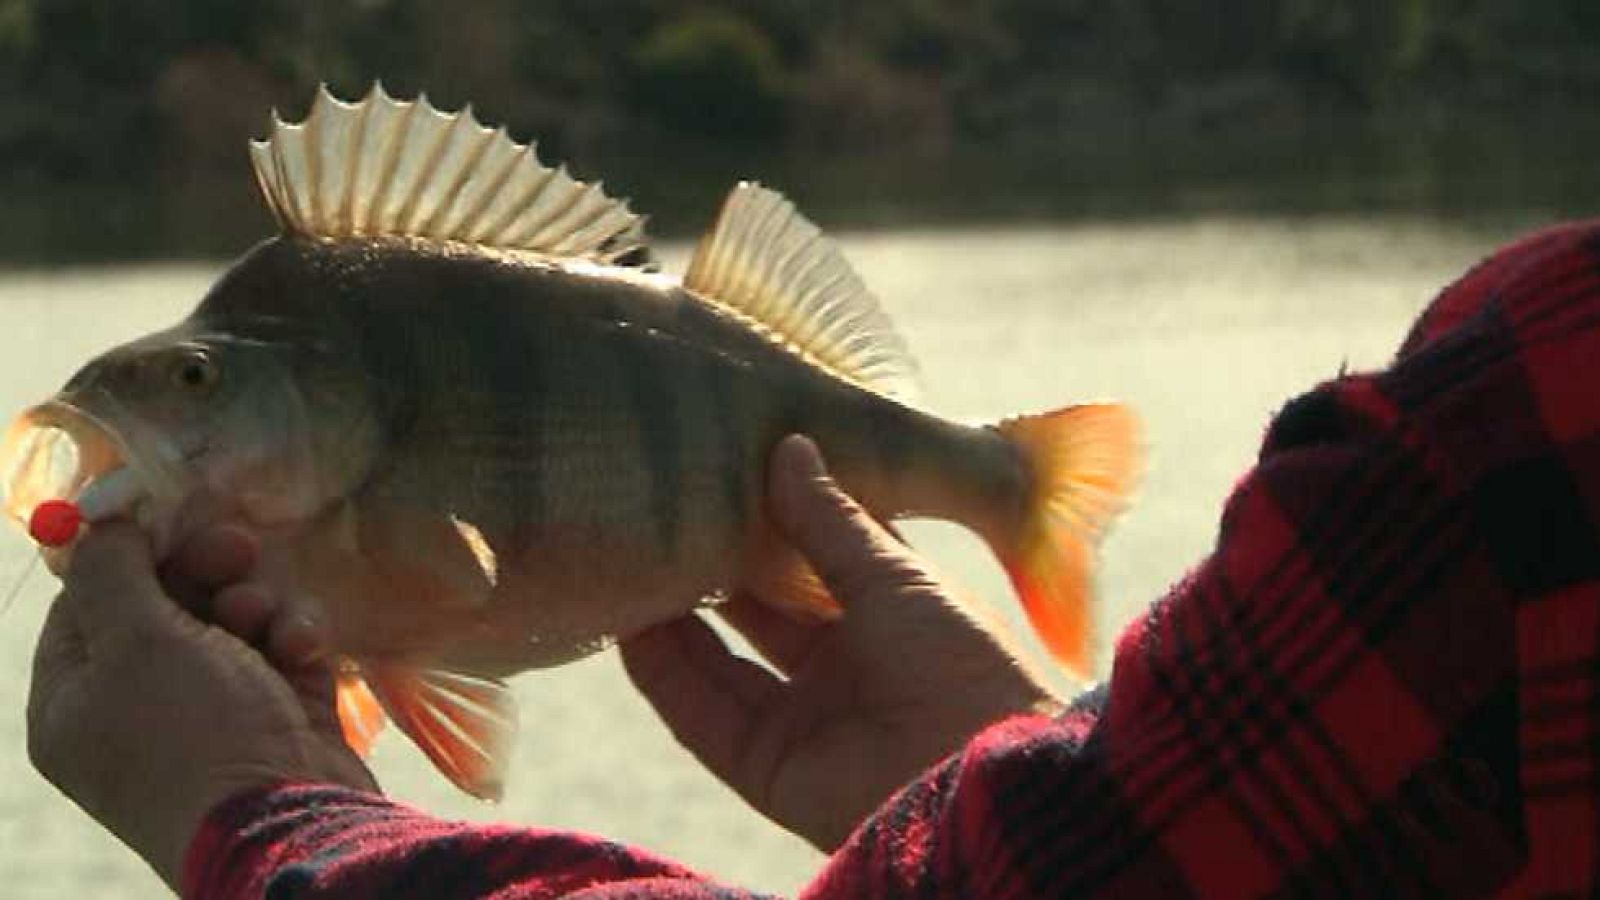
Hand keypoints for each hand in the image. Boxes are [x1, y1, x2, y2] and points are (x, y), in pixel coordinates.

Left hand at [26, 523, 373, 889]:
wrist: (288, 820)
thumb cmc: (191, 732)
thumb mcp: (134, 642)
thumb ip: (112, 572)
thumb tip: (99, 523)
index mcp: (77, 701)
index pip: (88, 603)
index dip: (130, 555)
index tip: (169, 512)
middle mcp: (138, 707)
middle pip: (166, 605)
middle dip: (204, 571)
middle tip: (236, 547)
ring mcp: (213, 712)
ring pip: (232, 619)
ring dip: (257, 604)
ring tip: (268, 619)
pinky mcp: (278, 711)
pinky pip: (281, 648)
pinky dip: (294, 638)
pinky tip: (305, 648)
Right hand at [622, 435, 1064, 849]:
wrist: (980, 777)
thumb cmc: (959, 662)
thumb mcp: (894, 574)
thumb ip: (829, 519)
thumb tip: (787, 444)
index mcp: (888, 615)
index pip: (812, 559)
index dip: (769, 521)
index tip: (718, 474)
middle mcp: (842, 668)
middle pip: (759, 612)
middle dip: (712, 568)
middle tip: (657, 516)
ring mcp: (805, 720)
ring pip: (720, 663)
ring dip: (674, 620)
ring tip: (628, 563)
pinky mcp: (770, 771)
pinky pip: (703, 718)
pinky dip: (665, 676)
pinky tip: (628, 630)